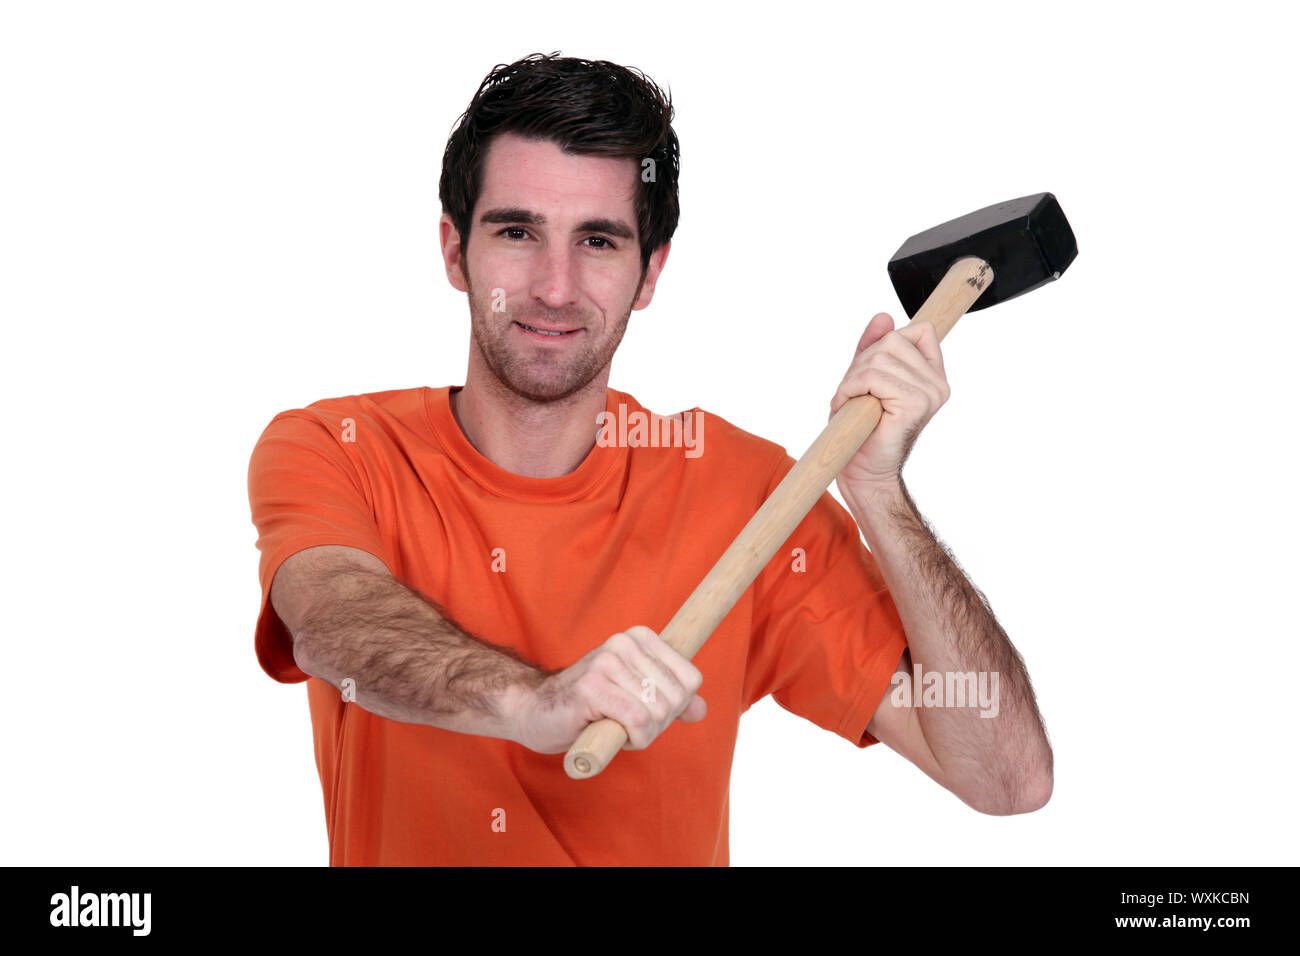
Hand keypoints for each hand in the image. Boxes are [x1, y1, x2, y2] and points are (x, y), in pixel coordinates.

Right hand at [510, 625, 706, 754]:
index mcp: (639, 638)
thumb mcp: (635, 698)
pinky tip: (608, 733)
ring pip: (657, 712)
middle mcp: (624, 643)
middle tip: (626, 724)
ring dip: (640, 734)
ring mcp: (606, 662)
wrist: (535, 712)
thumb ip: (669, 702)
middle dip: (657, 724)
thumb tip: (702, 709)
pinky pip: (638, 721)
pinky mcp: (591, 687)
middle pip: (676, 698)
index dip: (674, 708)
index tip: (644, 711)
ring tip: (612, 725)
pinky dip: (631, 738)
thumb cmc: (587, 707)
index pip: (690, 679)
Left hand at [830, 312, 949, 496]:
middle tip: (855, 394)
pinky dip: (851, 389)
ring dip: (853, 379)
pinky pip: (873, 377)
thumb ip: (873, 347)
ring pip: (879, 357)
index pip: (921, 330)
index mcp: (933, 375)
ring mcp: (930, 393)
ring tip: (853, 403)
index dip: (888, 342)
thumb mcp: (865, 378)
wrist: (863, 470)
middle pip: (892, 340)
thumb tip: (882, 317)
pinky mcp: (915, 403)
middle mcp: (937, 383)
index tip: (872, 371)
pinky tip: (851, 407)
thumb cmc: (864, 429)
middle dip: (862, 364)